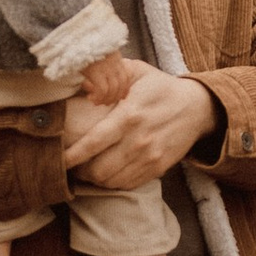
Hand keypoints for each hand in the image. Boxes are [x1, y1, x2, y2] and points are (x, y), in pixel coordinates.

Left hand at [62, 58, 219, 187]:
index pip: (93, 142)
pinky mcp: (158, 168)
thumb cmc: (160, 88)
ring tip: (86, 170)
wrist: (197, 108)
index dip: (72, 155)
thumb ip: (110, 73)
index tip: (59, 159)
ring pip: (112, 180)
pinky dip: (113, 183)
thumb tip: (80, 76)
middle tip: (72, 165)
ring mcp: (150, 157)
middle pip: (99, 169)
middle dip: (80, 171)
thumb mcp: (137, 71)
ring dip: (94, 179)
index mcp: (129, 115)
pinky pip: (128, 184)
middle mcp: (139, 140)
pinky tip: (106, 173)